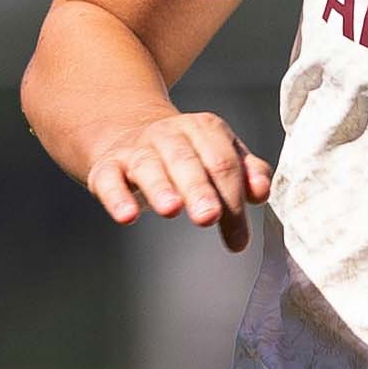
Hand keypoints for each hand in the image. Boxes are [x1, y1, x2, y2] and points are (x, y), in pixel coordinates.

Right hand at [81, 110, 273, 250]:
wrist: (131, 135)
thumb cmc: (189, 156)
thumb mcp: (221, 157)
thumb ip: (248, 173)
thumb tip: (261, 191)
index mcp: (205, 129)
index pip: (223, 163)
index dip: (233, 199)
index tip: (239, 239)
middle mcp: (169, 134)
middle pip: (188, 162)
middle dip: (200, 190)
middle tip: (210, 216)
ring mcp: (136, 149)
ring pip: (148, 166)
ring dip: (160, 188)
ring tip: (171, 210)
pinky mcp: (107, 166)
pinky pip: (109, 179)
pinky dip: (116, 197)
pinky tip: (127, 216)